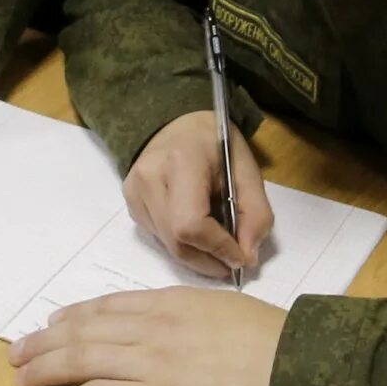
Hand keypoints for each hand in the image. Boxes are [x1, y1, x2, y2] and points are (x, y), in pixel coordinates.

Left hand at [11, 289, 284, 385]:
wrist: (291, 371)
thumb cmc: (270, 343)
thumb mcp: (223, 312)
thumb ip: (190, 318)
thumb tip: (174, 331)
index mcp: (169, 304)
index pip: (108, 307)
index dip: (74, 316)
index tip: (54, 323)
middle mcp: (151, 328)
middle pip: (82, 331)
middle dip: (44, 342)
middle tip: (17, 352)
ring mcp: (148, 364)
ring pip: (80, 360)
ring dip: (45, 368)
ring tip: (21, 378)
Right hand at [123, 110, 273, 278]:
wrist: (175, 123)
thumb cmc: (214, 143)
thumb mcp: (246, 168)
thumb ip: (255, 212)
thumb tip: (247, 256)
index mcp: (181, 161)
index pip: (190, 224)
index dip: (217, 248)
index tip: (241, 257)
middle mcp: (149, 178)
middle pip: (177, 241)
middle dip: (209, 260)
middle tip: (232, 262)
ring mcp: (134, 193)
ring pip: (168, 246)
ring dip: (197, 256)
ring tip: (218, 247)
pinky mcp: (130, 205)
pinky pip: (159, 238)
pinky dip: (183, 244)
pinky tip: (197, 232)